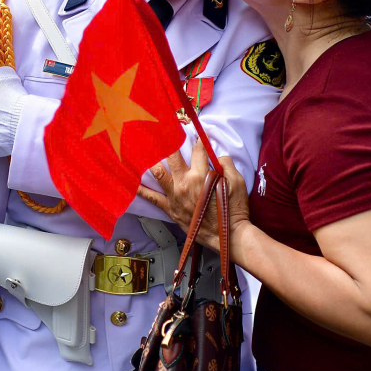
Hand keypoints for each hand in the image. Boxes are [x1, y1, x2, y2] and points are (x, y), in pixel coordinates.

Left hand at [138, 141, 251, 256]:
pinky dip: (142, 190)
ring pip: (158, 173)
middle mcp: (185, 183)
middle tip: (165, 134)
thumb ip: (227, 164)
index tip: (198, 135)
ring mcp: (175, 196)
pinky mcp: (171, 209)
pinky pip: (152, 198)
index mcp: (201, 175)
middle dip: (169, 143)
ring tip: (145, 151)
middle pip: (172, 157)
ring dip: (152, 161)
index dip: (199, 141)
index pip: (197, 150)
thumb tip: (218, 156)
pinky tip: (133, 183)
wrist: (228, 236)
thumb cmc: (233, 210)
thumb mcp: (237, 182)